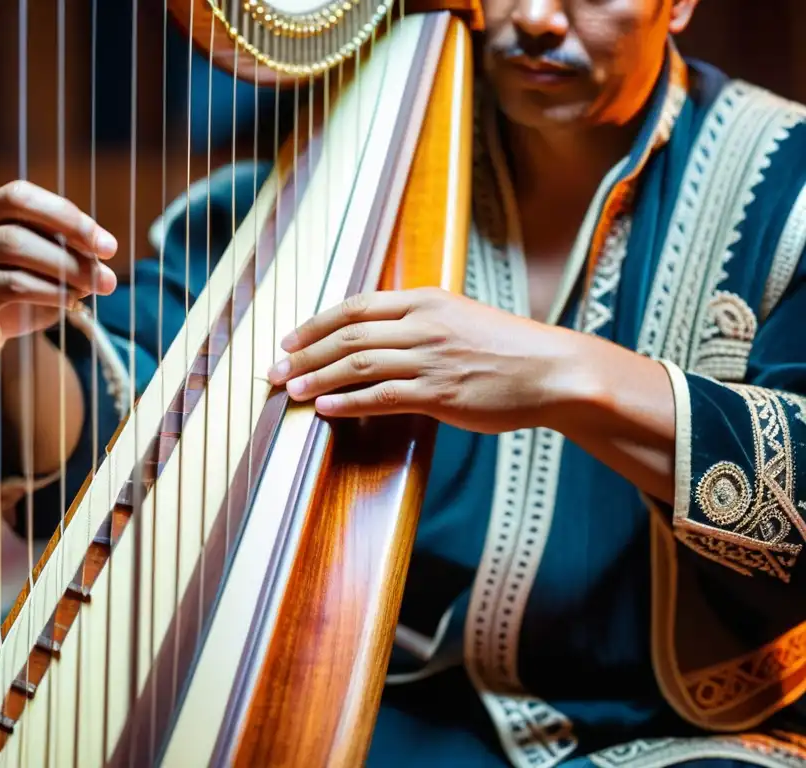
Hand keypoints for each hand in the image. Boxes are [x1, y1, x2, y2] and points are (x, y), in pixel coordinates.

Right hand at [0, 181, 118, 382]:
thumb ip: (62, 260)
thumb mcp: (38, 275)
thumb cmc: (8, 304)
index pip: (19, 196)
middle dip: (73, 245)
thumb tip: (99, 260)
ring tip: (96, 287)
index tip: (106, 243)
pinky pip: (12, 285)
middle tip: (108, 274)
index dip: (65, 214)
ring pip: (14, 249)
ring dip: (66, 268)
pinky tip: (71, 303)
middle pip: (20, 224)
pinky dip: (50, 292)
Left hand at [266, 287, 580, 433]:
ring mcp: (430, 358)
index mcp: (426, 301)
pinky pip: (382, 396)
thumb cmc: (509, 349)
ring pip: (357, 365)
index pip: (355, 307)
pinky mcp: (440, 394)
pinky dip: (347, 402)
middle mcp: (423, 324)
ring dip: (316, 378)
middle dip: (304, 354)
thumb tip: (378, 339)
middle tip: (274, 371)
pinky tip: (323, 408)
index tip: (288, 340)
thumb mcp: (461, 319)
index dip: (315, 324)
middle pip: (347, 336)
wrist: (555, 371)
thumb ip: (420, 323)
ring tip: (289, 390)